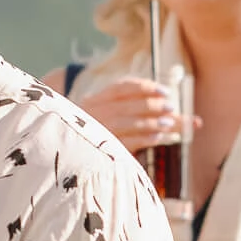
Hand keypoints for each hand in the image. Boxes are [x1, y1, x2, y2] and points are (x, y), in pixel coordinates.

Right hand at [73, 74, 190, 151]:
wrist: (69, 153)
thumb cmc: (95, 131)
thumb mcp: (105, 114)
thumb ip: (131, 108)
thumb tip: (168, 109)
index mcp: (95, 100)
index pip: (121, 87)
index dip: (145, 87)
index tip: (165, 92)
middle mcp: (94, 112)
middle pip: (128, 105)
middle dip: (153, 105)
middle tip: (172, 108)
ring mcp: (97, 131)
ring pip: (128, 122)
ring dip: (152, 122)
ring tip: (170, 124)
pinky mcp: (101, 150)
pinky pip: (126, 142)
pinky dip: (144, 138)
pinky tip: (158, 138)